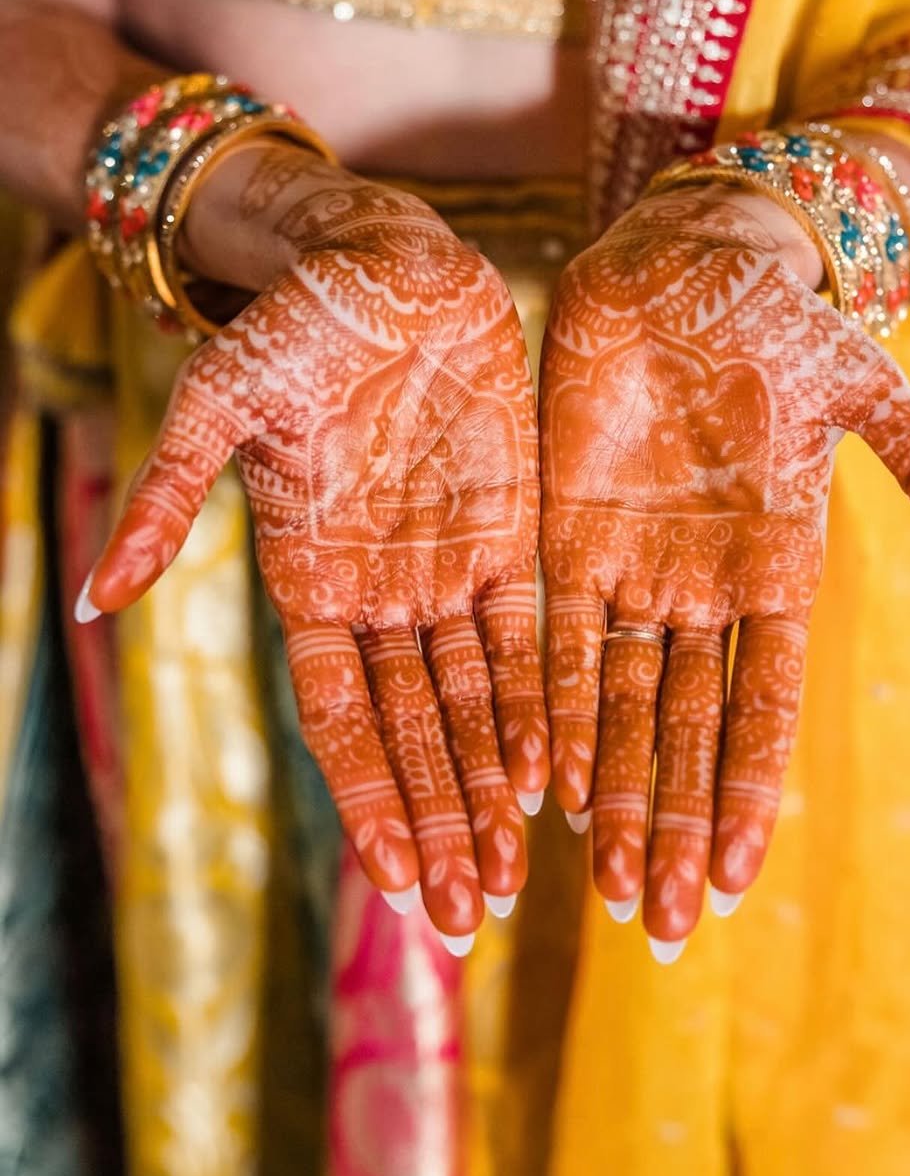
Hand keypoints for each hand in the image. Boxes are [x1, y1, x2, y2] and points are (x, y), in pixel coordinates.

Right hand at [81, 167, 549, 947]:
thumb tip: (89, 604)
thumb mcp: (218, 407)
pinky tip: (553, 773)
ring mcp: (449, 571)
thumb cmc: (294, 328)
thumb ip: (167, 504)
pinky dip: (539, 702)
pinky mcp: (512, 538)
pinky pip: (527, 635)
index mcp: (308, 582)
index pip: (338, 717)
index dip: (367, 795)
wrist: (386, 265)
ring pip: (474, 702)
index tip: (392, 876)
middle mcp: (382, 596)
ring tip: (511, 873)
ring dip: (491, 786)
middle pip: (412, 732)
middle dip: (436, 819)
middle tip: (465, 910)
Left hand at [540, 186, 909, 955]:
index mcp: (777, 571)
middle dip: (673, 822)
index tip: (733, 876)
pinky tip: (550, 786)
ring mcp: (631, 572)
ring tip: (602, 884)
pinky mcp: (564, 540)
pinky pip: (557, 643)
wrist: (682, 267)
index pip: (764, 707)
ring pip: (618, 705)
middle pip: (685, 731)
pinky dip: (552, 714)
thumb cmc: (778, 326)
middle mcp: (701, 591)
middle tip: (656, 920)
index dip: (748, 789)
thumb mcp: (862, 395)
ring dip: (614, 793)